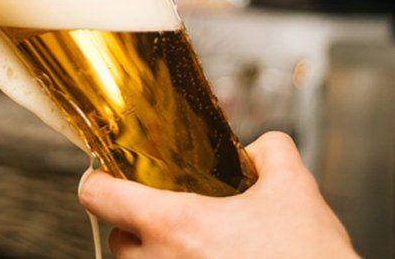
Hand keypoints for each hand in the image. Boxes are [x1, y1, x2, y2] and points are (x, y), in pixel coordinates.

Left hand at [79, 132, 357, 257]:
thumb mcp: (296, 190)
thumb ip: (273, 153)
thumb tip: (261, 147)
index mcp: (175, 225)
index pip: (98, 196)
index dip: (99, 179)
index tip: (109, 174)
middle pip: (118, 236)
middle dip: (139, 223)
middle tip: (170, 213)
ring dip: (157, 254)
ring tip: (197, 245)